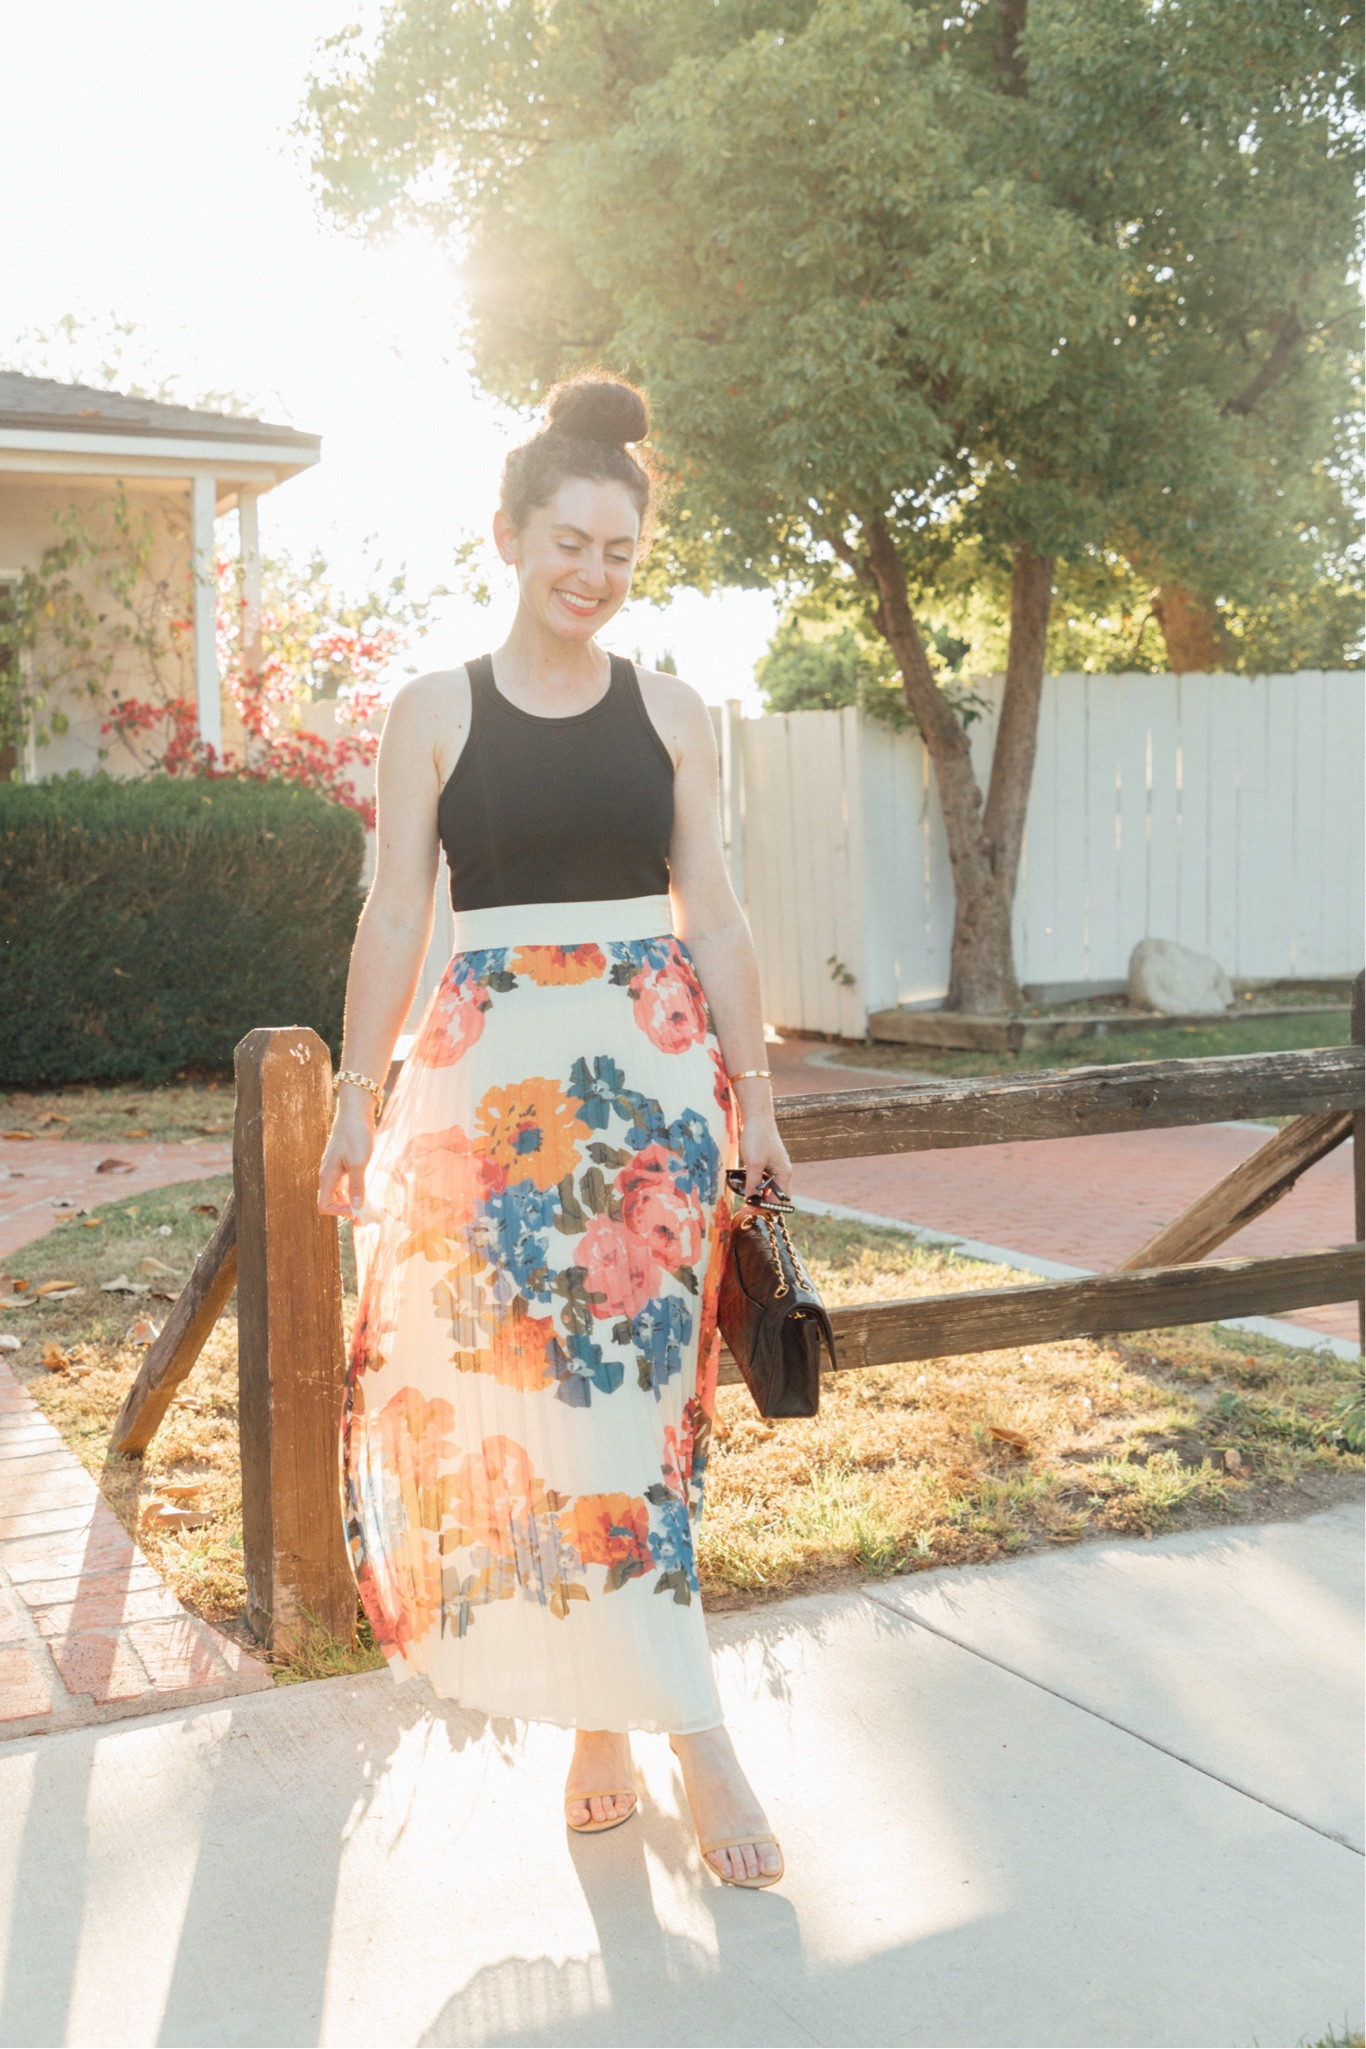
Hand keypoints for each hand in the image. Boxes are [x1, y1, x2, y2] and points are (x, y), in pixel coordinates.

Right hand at [318, 1099, 375, 1218]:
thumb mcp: (358, 1163)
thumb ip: (357, 1186)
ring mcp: (336, 1168)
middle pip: (332, 1201)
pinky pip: (346, 1182)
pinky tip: (368, 1187)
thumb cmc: (356, 1135)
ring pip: (340, 1192)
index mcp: (328, 1176)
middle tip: (368, 1213)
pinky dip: (355, 1188)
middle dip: (348, 1209)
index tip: (359, 1210)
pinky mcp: (344, 1162)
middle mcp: (328, 1174)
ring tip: (370, 1203)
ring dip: (352, 1200)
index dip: (340, 1212)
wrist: (356, 1111)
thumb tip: (357, 1207)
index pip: (324, 1205)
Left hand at [736, 1107, 790, 1200]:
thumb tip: (751, 1203)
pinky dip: (754, 1184)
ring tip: (743, 1195)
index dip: (766, 1208)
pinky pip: (763, 1180)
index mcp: (785, 1174)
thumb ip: (753, 1185)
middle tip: (745, 1207)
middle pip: (775, 1197)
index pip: (780, 1201)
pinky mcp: (767, 1163)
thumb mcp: (754, 1164)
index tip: (750, 1211)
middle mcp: (783, 1173)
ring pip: (768, 1190)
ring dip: (757, 1194)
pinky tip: (743, 1183)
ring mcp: (775, 1168)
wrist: (756, 1117)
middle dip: (762, 1204)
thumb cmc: (758, 1137)